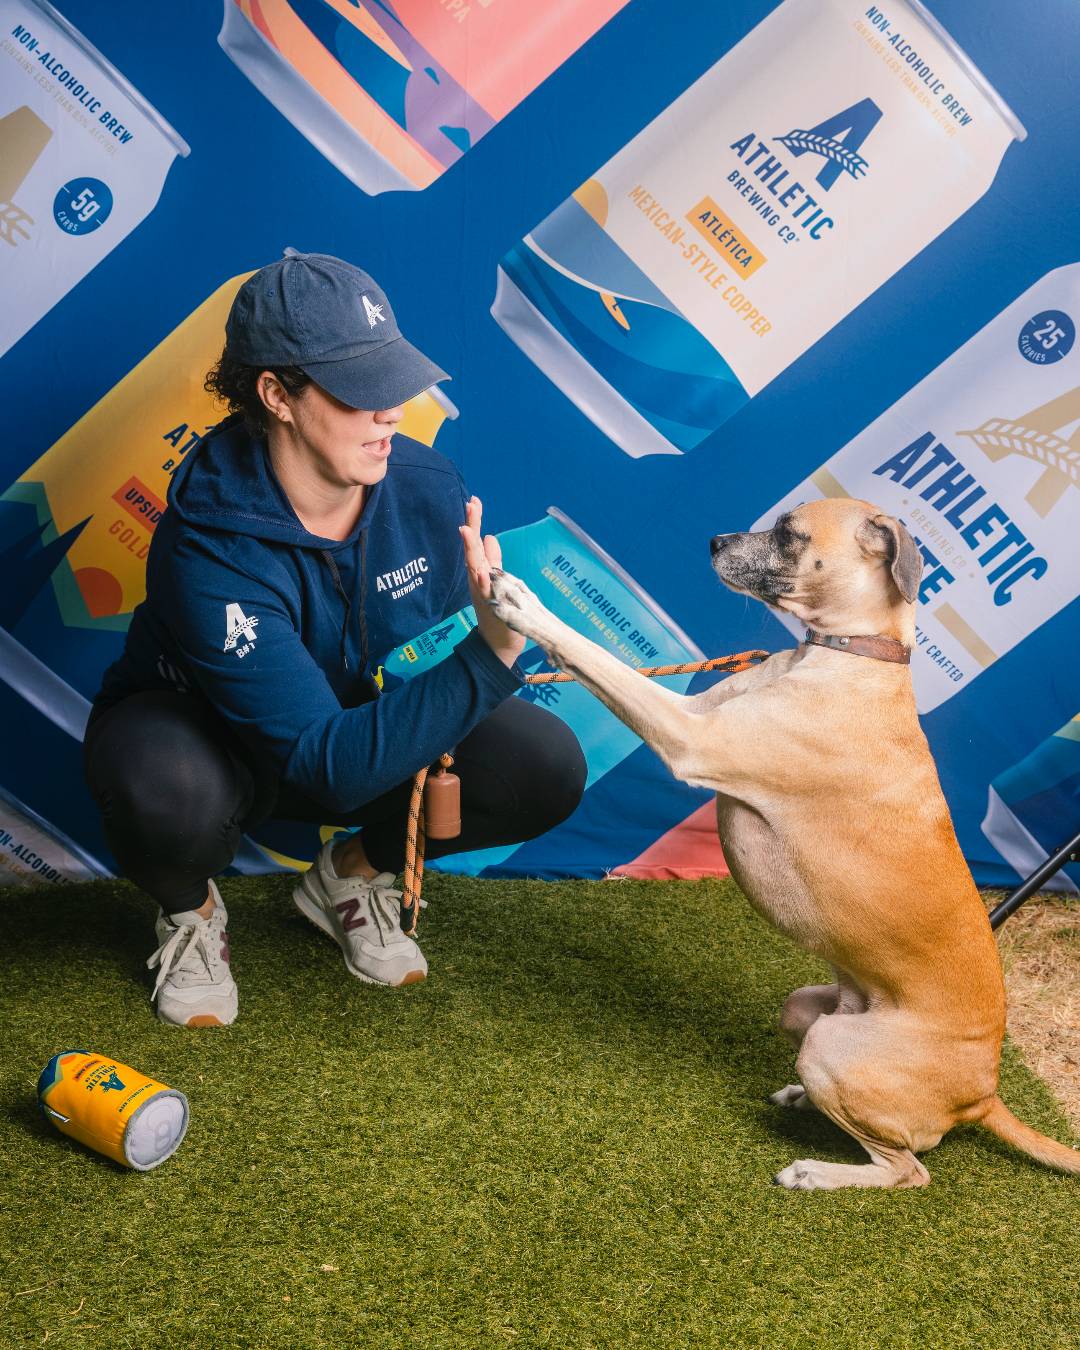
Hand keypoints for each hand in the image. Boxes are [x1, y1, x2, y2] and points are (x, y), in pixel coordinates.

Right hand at [458, 496, 525, 667]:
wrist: (499, 643)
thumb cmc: (499, 609)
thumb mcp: (497, 579)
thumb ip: (493, 560)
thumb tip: (490, 537)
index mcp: (479, 571)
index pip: (476, 542)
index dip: (475, 522)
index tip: (474, 501)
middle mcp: (477, 580)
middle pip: (473, 550)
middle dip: (472, 528)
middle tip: (471, 505)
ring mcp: (483, 593)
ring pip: (475, 568)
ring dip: (471, 550)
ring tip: (467, 531)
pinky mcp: (492, 607)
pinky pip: (486, 592)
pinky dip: (481, 581)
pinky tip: (479, 571)